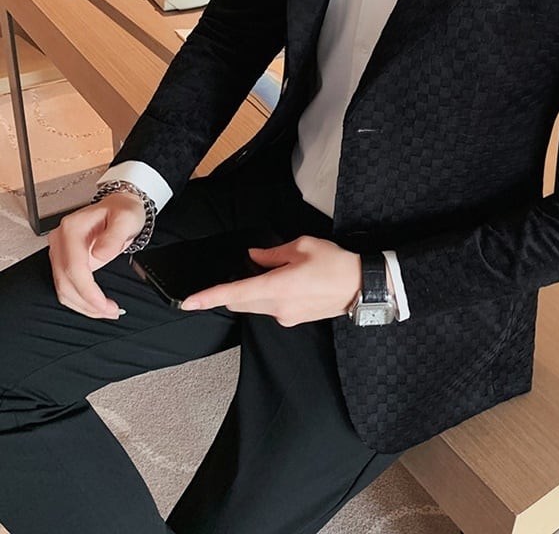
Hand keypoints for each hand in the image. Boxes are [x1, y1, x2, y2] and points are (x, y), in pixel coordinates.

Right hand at [48, 193, 145, 318]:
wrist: (120, 206)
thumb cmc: (123, 210)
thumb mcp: (127, 219)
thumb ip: (114, 236)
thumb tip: (99, 254)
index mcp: (72, 229)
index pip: (73, 267)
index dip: (87, 290)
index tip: (103, 304)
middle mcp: (60, 240)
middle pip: (65, 281)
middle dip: (87, 302)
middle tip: (110, 312)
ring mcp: (60, 251)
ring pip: (63, 288)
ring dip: (83, 305)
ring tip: (107, 311)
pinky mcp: (65, 261)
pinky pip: (68, 286)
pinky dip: (81, 299)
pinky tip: (97, 305)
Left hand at [180, 236, 361, 326]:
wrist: (361, 286)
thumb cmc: (335, 264)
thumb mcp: (301, 247)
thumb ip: (272, 253)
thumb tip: (255, 256)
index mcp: (277, 287)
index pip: (234, 294)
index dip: (209, 297)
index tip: (189, 302)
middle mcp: (278, 307)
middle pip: (241, 302)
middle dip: (235, 289)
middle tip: (247, 269)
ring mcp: (286, 316)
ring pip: (256, 305)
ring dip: (255, 291)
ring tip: (279, 271)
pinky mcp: (295, 319)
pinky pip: (272, 308)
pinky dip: (270, 295)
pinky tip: (289, 282)